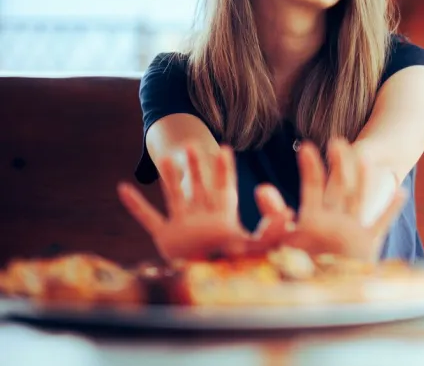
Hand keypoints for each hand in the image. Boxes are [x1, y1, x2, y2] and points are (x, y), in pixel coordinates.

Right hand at [118, 145, 292, 261]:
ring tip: (166, 155)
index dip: (223, 169)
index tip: (224, 148)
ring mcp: (183, 226)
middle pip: (199, 186)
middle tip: (192, 143)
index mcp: (223, 217)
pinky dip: (136, 205)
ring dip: (170, 177)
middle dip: (197, 166)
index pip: (224, 187)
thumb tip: (288, 210)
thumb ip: (273, 229)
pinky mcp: (167, 239)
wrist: (213, 290)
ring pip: (175, 195)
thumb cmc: (238, 268)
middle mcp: (202, 217)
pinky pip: (149, 218)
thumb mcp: (259, 245)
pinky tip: (123, 188)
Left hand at [256, 138, 406, 261]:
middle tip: (337, 141)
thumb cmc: (295, 270)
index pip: (312, 186)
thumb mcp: (281, 242)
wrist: (315, 298)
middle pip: (338, 186)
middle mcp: (333, 221)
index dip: (310, 167)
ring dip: (363, 179)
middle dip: (338, 164)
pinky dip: (389, 209)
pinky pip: (380, 224)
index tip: (306, 146)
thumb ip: (274, 219)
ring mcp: (351, 232)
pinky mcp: (365, 246)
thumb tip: (261, 189)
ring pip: (358, 199)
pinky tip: (399, 192)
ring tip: (366, 159)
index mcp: (313, 219)